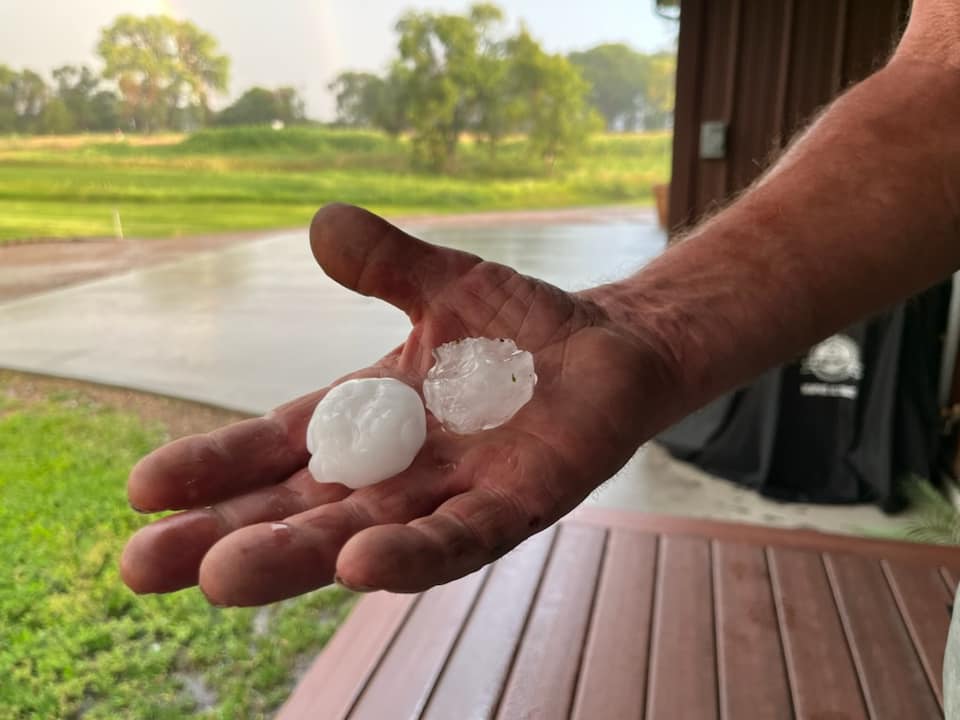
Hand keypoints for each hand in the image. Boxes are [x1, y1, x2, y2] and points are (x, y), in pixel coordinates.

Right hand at [121, 204, 671, 604]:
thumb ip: (388, 263)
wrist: (608, 351)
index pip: (276, 448)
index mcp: (366, 418)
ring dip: (294, 557)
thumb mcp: (446, 283)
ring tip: (222, 576)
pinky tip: (356, 565)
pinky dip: (408, 554)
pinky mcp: (515, 506)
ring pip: (361, 536)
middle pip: (299, 511)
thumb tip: (322, 222)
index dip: (215, 469)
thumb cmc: (519, 327)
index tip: (143, 490)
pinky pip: (457, 539)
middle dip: (226, 536)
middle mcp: (397, 469)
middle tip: (141, 567)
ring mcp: (453, 493)